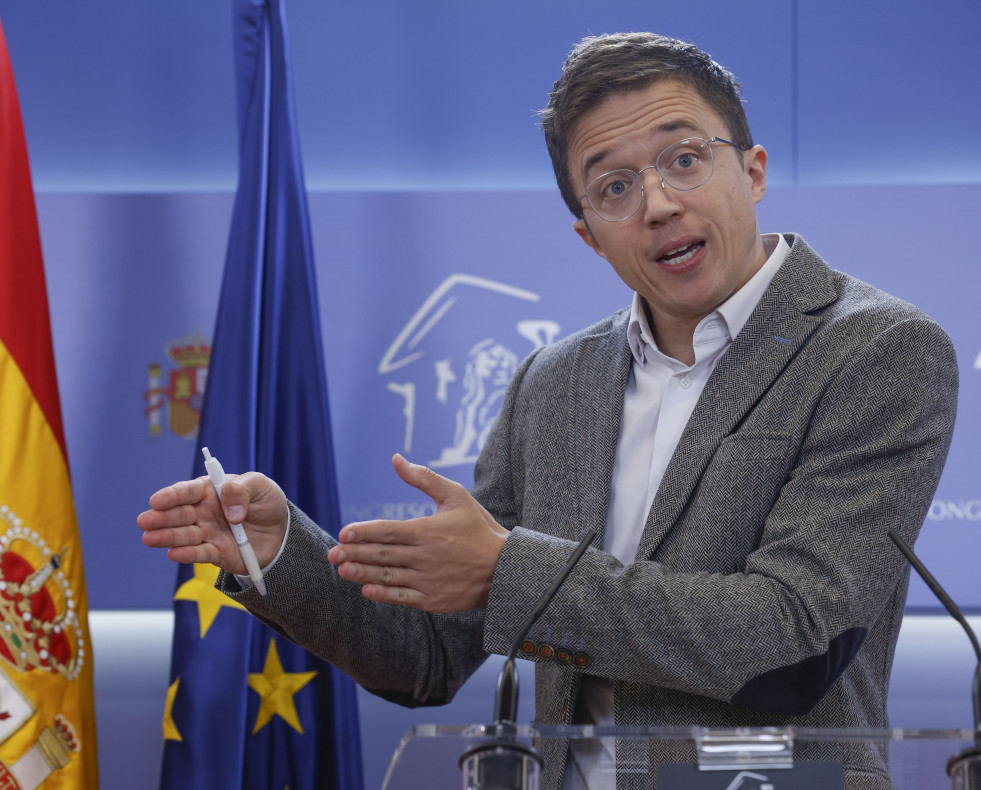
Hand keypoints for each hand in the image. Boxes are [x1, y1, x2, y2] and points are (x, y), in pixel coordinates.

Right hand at [137, 472, 288, 574]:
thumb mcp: (261, 486)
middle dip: (161, 518)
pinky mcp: (216, 553)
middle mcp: (204, 512)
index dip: (171, 496)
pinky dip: (187, 554)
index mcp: (211, 491)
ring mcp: (208, 533)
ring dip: (166, 537)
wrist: (281, 531)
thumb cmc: (266, 502)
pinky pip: (199, 554)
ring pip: (183, 535)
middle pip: (179, 514)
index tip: (157, 501)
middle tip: (145, 521)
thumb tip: (231, 511)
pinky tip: (173, 553)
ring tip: (149, 539)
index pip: (187, 491)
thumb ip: (242, 490)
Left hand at [328, 454, 507, 612]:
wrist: (505, 568)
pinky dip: (383, 594)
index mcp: (428, 531)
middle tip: (331, 553)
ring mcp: (428, 580)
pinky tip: (367, 590)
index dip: (364, 532)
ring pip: (388, 576)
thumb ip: (424, 479)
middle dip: (354, 553)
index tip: (344, 533)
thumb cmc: (478, 528)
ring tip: (342, 570)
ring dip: (363, 574)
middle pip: (383, 555)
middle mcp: (425, 556)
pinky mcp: (433, 599)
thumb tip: (396, 459)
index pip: (388, 531)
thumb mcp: (455, 496)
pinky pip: (403, 597)